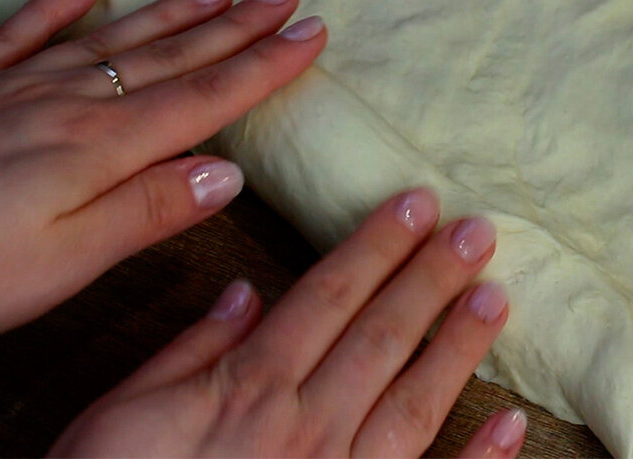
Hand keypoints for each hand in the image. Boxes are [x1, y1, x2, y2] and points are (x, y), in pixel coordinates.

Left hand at [0, 0, 324, 350]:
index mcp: (99, 148)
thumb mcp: (63, 262)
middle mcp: (66, 103)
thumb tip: (227, 174)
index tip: (312, 34)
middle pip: (169, 57)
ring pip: (111, 37)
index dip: (264, 66)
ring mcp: (12, 86)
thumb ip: (146, 211)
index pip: (204, 100)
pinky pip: (21, 31)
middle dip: (236, 26)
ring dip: (171, 12)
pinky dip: (59, 3)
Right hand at [50, 188, 524, 457]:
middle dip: (431, 278)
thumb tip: (245, 293)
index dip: (376, 246)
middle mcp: (305, 427)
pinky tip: (512, 423)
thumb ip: (188, 352)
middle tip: (478, 231)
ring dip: (458, 347)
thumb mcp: (120, 412)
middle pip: (380, 336)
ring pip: (413, 402)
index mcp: (249, 389)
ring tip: (496, 298)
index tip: (415, 204)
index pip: (328, 297)